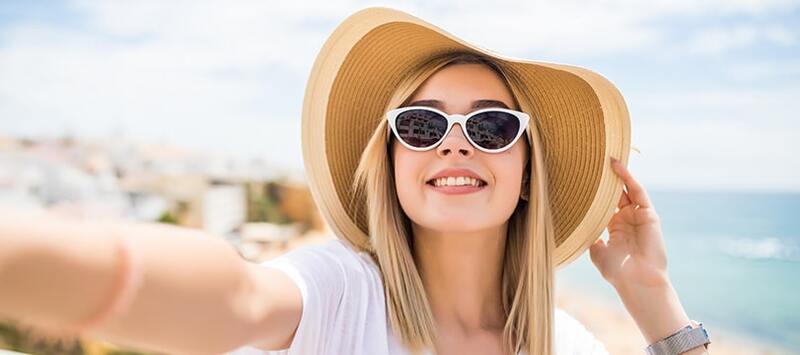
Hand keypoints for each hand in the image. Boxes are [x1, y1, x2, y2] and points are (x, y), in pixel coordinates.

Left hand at [589, 157, 669, 289]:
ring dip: (616, 173)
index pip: (604, 203)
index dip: (594, 191)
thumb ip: (589, 235)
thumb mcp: (596, 251)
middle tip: (590, 161)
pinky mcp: (648, 214)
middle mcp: (626, 219)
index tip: (580, 176)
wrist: (637, 281)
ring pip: (626, 188)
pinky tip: (617, 166)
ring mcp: (638, 215)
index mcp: (614, 227)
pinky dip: (628, 177)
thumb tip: (574, 224)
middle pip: (615, 192)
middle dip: (604, 178)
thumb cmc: (617, 270)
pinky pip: (638, 191)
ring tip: (603, 156)